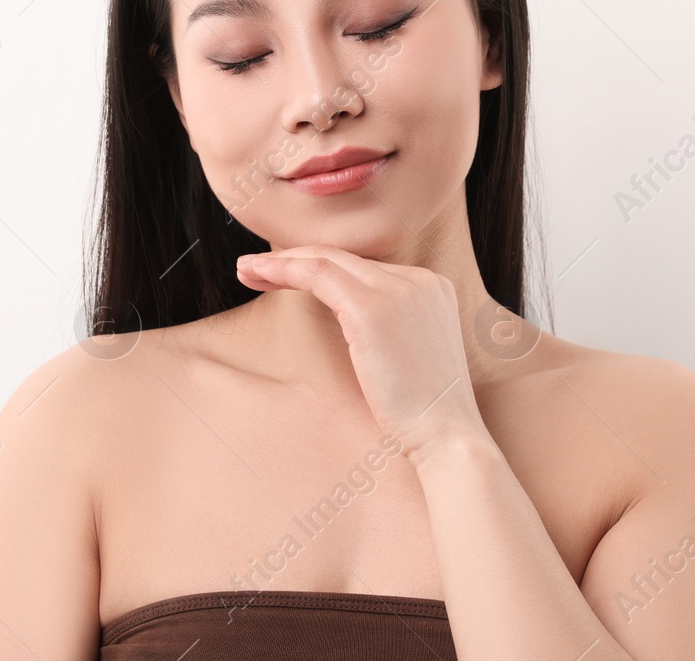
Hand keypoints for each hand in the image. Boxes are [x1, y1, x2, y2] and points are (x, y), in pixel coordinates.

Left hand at [235, 245, 491, 460]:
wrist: (448, 437)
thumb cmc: (426, 415)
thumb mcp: (411, 359)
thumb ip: (388, 333)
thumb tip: (348, 328)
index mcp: (431, 288)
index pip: (364, 268)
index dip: (318, 269)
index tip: (285, 278)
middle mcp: (418, 279)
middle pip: (344, 257)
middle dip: (294, 259)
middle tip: (254, 269)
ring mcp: (398, 288)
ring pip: (326, 259)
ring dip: (281, 262)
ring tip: (246, 271)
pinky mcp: (372, 307)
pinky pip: (317, 274)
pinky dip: (283, 270)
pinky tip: (258, 276)